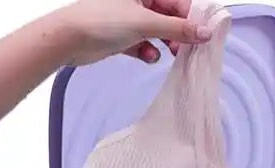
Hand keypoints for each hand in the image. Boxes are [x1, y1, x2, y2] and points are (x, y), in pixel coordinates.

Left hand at [59, 0, 211, 65]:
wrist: (68, 39)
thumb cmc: (102, 21)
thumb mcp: (145, 23)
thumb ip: (178, 28)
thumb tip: (206, 33)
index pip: (178, 1)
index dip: (193, 19)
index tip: (206, 37)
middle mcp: (138, 1)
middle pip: (170, 17)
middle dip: (179, 35)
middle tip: (187, 50)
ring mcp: (130, 18)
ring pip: (160, 32)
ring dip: (166, 45)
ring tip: (169, 55)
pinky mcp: (124, 36)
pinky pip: (146, 44)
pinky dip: (149, 51)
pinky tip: (145, 56)